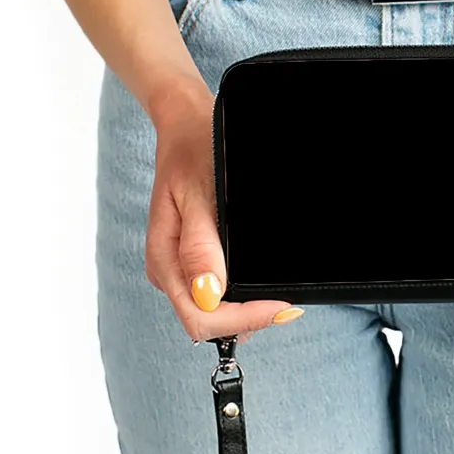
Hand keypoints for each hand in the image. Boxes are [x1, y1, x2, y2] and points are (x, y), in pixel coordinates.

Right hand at [144, 79, 303, 342]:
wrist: (187, 130)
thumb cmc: (195, 155)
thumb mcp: (199, 194)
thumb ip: (201, 246)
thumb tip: (209, 294)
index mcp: (165, 260)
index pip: (201, 318)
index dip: (243, 319)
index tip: (281, 306)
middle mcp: (170, 272)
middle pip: (207, 324)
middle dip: (248, 319)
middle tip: (288, 304)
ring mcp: (181, 270)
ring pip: (213, 314)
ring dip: (246, 311)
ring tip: (277, 293)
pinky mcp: (192, 263)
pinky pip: (216, 295)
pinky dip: (241, 297)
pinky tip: (259, 282)